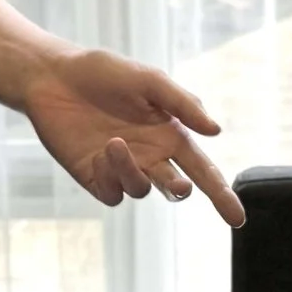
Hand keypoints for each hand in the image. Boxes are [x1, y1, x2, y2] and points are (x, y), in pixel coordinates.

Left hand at [22, 48, 244, 225]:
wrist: (53, 76)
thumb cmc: (104, 72)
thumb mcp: (149, 80)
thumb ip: (183, 105)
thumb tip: (216, 131)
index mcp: (170, 133)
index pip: (203, 170)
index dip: (221, 195)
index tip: (237, 218)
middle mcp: (150, 155)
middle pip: (178, 188)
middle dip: (181, 189)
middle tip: (178, 184)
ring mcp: (122, 168)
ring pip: (142, 190)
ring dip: (131, 171)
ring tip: (113, 142)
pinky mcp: (94, 176)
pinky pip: (113, 193)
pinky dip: (111, 176)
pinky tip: (99, 151)